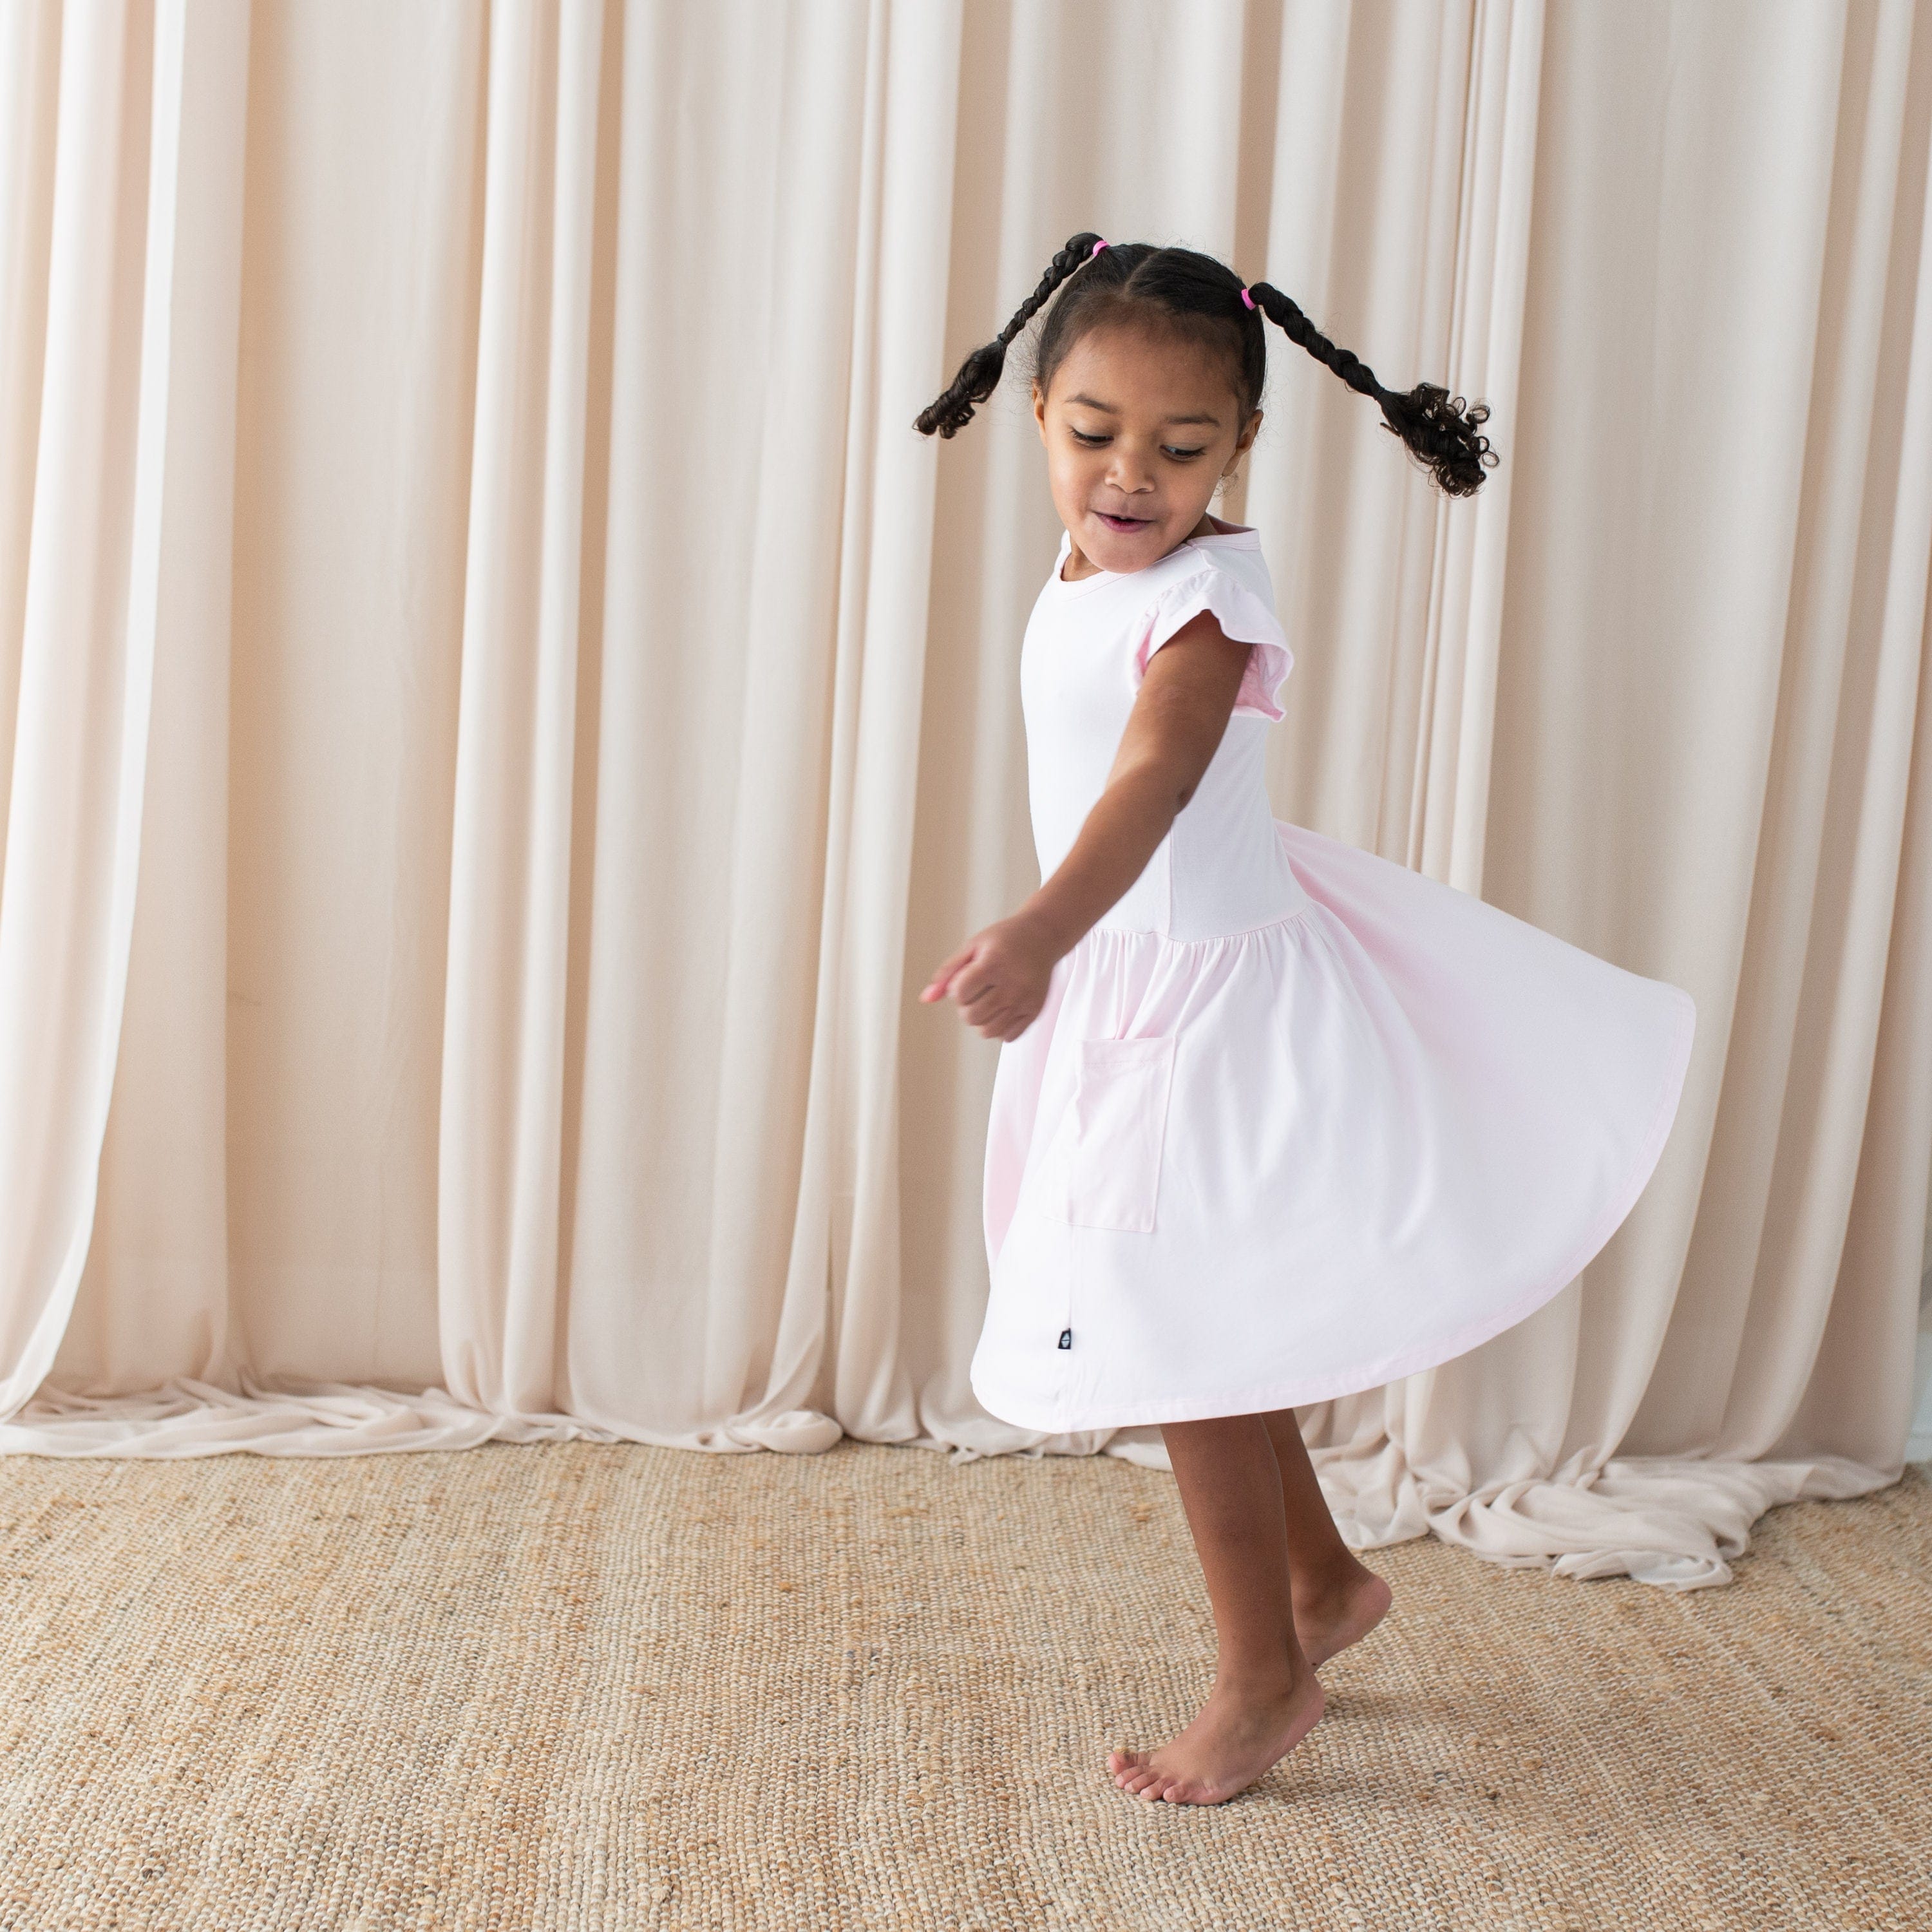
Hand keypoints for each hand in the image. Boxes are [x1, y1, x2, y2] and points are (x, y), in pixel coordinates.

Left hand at [918, 912, 1061, 1041]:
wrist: (1043, 935)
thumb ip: (948, 972)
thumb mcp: (973, 946)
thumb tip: (925, 999)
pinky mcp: (1036, 1011)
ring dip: (981, 1020)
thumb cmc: (1004, 939)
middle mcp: (1011, 985)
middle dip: (966, 1007)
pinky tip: (1002, 1009)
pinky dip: (999, 1028)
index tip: (966, 977)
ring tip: (988, 1001)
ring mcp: (1025, 1000)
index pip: (959, 993)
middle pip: (971, 1017)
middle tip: (976, 991)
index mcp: (993, 964)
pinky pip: (1008, 1036)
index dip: (956, 989)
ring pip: (988, 1031)